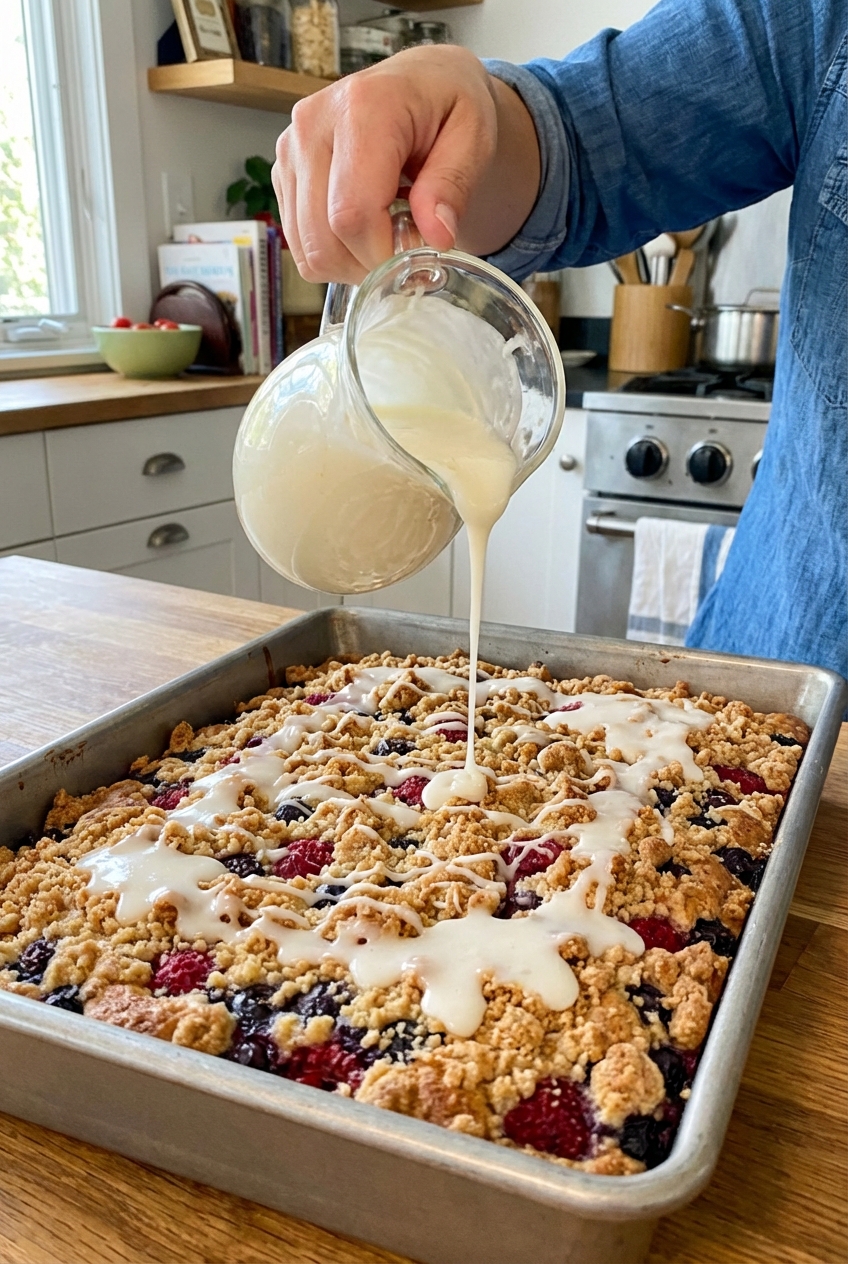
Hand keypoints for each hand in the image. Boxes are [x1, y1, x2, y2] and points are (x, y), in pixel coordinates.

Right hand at [273, 45, 540, 283]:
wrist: (423, 85)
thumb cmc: (450, 106)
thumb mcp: (475, 137)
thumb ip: (454, 185)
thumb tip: (437, 237)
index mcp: (362, 108)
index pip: (352, 214)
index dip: (384, 255)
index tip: (419, 257)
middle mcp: (313, 125)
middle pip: (324, 239)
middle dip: (370, 265)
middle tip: (407, 254)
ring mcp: (291, 150)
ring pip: (308, 251)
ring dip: (352, 265)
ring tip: (388, 237)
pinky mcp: (285, 172)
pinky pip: (300, 245)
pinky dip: (336, 255)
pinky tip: (366, 229)